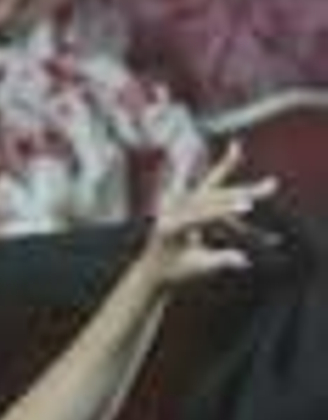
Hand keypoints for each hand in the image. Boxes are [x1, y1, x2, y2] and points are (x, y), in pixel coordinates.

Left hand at [139, 145, 276, 293]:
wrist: (153, 270)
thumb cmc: (174, 272)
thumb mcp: (196, 268)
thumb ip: (219, 261)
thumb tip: (243, 260)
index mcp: (171, 228)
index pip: (203, 214)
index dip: (227, 210)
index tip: (249, 206)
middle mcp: (171, 211)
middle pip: (208, 195)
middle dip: (238, 190)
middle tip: (266, 184)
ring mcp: (174, 204)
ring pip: (205, 186)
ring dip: (224, 168)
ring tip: (236, 147)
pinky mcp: (179, 201)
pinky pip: (196, 183)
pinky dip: (207, 168)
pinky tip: (215, 148)